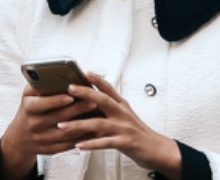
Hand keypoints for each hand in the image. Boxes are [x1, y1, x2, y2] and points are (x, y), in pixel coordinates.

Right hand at [0, 85, 101, 178]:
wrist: (20, 137)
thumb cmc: (30, 109)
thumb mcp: (28, 95)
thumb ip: (38, 83)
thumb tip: (55, 73)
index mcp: (28, 109)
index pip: (41, 104)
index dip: (55, 101)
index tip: (70, 96)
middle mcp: (34, 125)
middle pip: (58, 118)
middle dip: (77, 110)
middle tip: (93, 102)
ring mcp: (41, 139)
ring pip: (65, 133)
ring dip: (83, 125)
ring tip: (98, 116)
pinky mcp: (49, 150)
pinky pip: (68, 145)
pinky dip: (82, 138)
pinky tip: (94, 131)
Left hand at [58, 72, 182, 178]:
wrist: (156, 149)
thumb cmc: (138, 133)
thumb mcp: (125, 116)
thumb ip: (109, 109)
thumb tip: (89, 103)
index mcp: (122, 106)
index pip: (109, 88)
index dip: (97, 79)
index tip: (84, 71)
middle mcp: (122, 114)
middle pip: (103, 100)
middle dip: (85, 93)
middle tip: (70, 89)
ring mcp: (123, 128)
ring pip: (99, 123)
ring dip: (78, 124)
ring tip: (62, 125)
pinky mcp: (124, 142)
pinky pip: (104, 143)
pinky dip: (90, 144)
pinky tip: (78, 145)